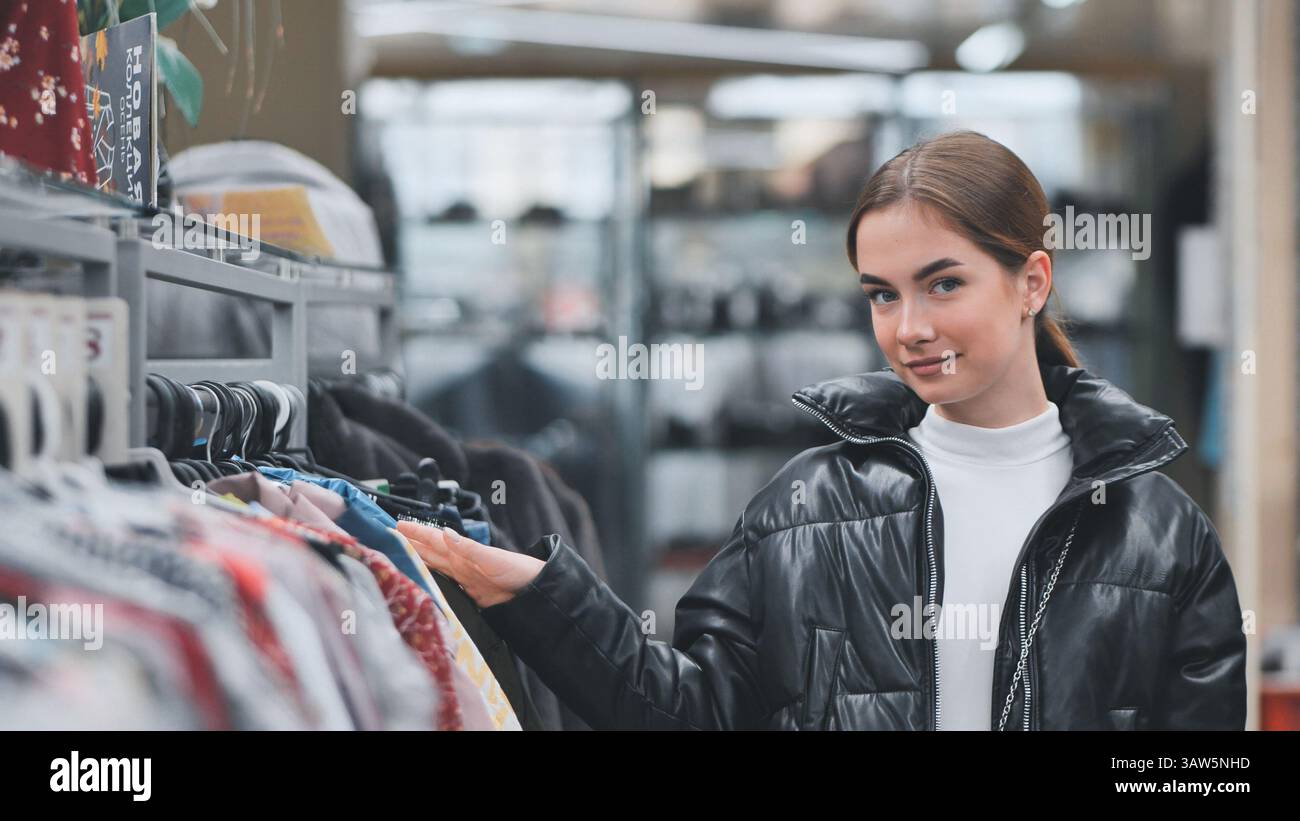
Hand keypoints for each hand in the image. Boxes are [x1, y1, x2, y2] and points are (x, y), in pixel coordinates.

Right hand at [397, 520, 544, 607]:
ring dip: (416, 560)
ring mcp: (463, 577)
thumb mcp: (491, 559)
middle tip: (387, 538)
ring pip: (433, 567)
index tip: (396, 526)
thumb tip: (445, 533)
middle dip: (409, 544)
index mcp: (462, 552)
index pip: (434, 540)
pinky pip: (443, 585)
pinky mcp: (467, 593)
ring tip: (396, 555)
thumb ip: (468, 548)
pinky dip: (430, 581)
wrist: (534, 591)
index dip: (415, 533)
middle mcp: (460, 563)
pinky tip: (420, 582)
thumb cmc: (517, 570)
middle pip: (429, 552)